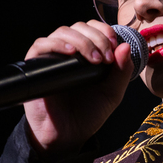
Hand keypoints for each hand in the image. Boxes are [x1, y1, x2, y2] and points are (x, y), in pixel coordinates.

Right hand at [23, 20, 135, 158]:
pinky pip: (40, 45)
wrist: (67, 135)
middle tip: (106, 58)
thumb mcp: (112, 93)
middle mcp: (69, 53)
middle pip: (79, 27)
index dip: (104, 31)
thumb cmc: (88, 114)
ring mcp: (52, 58)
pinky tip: (70, 53)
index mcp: (86, 54)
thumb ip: (121, 72)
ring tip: (94, 59)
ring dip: (81, 40)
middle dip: (97, 37)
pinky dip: (56, 44)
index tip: (115, 46)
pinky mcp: (36, 67)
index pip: (92, 29)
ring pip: (62, 32)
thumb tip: (126, 46)